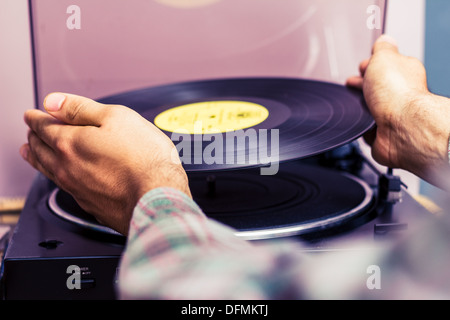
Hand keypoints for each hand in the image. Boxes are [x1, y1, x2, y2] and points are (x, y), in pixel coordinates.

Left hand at [21, 93, 190, 234]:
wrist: (158, 197)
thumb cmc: (145, 158)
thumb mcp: (117, 117)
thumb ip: (81, 109)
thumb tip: (53, 102)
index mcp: (70, 142)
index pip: (43, 126)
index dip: (36, 118)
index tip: (33, 115)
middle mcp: (67, 167)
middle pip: (41, 149)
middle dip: (34, 136)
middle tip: (32, 130)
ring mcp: (76, 188)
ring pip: (47, 170)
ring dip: (36, 157)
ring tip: (30, 151)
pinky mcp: (89, 204)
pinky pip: (63, 186)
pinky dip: (54, 176)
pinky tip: (58, 175)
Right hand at [347, 35, 449, 187]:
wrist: (401, 127)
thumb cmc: (398, 94)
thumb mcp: (384, 57)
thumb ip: (382, 48)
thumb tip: (384, 40)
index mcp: (403, 72)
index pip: (385, 66)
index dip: (370, 65)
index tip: (361, 66)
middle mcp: (400, 94)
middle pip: (377, 88)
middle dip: (363, 86)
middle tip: (353, 84)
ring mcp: (392, 115)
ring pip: (370, 110)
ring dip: (360, 108)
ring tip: (355, 104)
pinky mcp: (382, 135)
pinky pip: (366, 130)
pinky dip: (361, 128)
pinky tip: (360, 123)